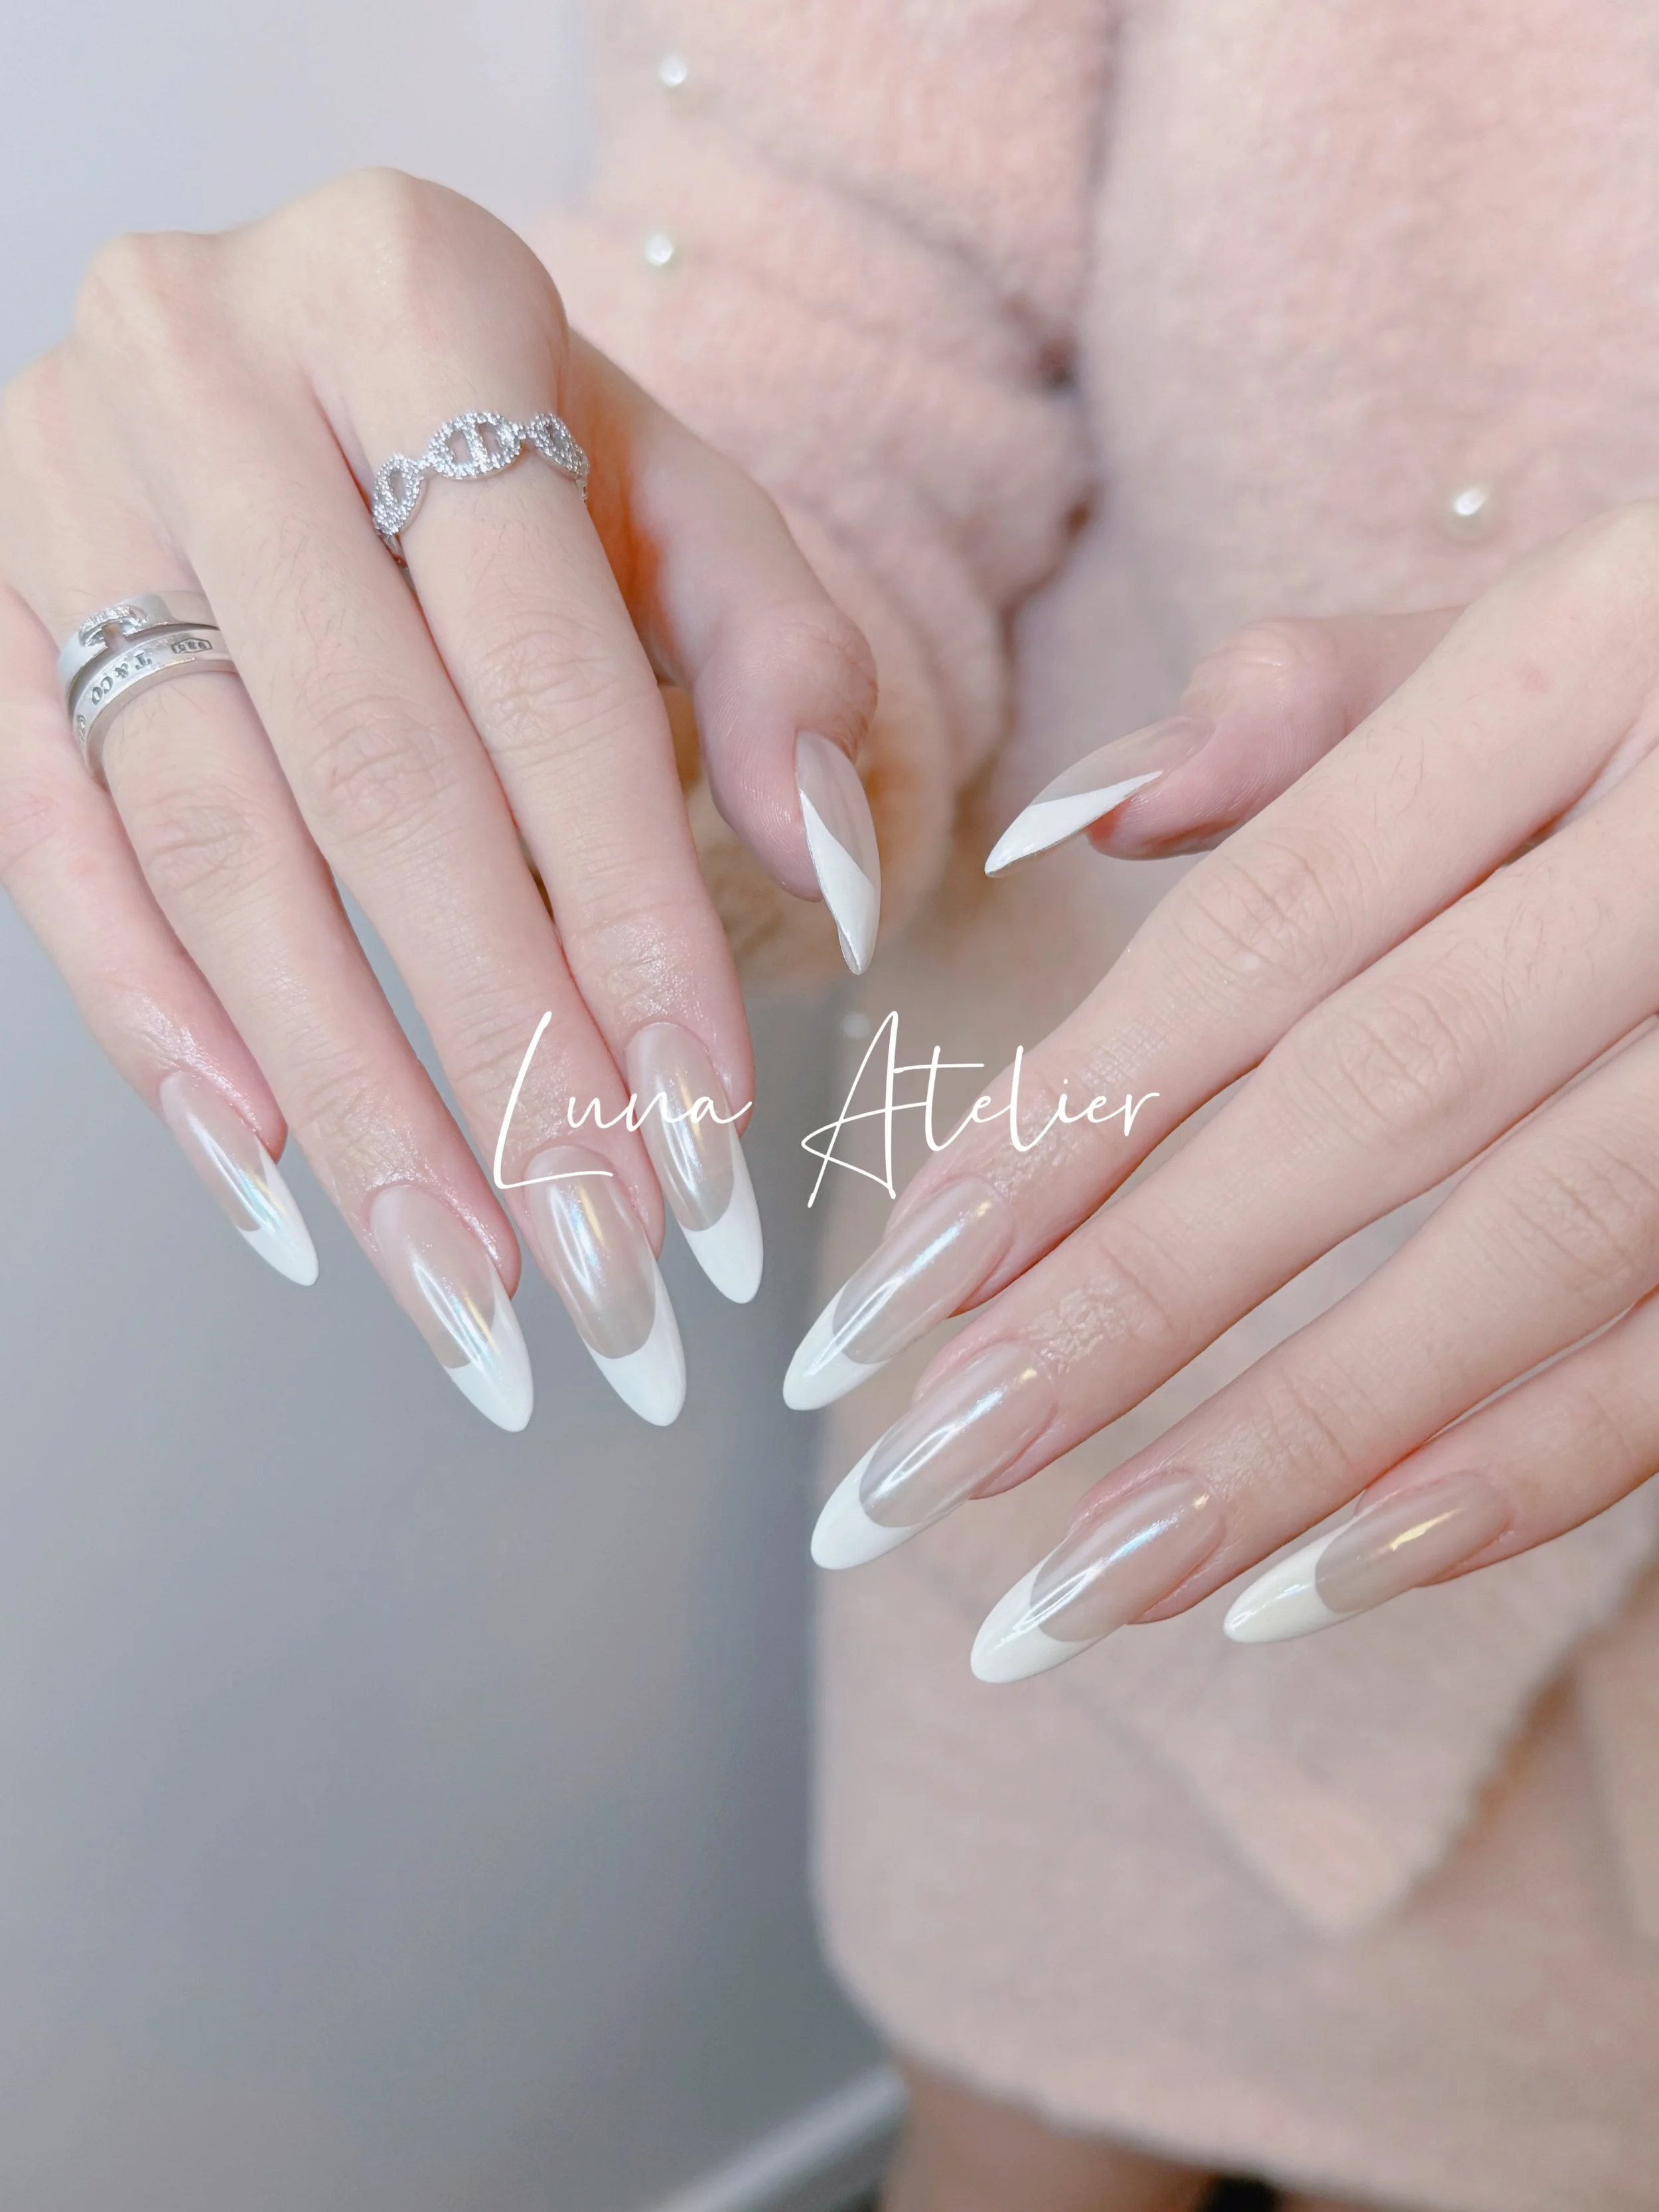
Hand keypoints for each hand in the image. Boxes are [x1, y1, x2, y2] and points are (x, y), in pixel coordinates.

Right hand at [0, 171, 880, 1428]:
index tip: (702, 1122)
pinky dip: (160, 1031)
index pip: (547, 675)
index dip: (633, 914)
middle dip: (502, 1052)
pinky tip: (272, 1180)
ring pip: (213, 852)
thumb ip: (778, 655)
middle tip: (602, 1254)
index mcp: (411, 297)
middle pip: (377, 783)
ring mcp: (53, 488)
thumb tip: (826, 870)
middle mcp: (202, 367)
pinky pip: (49, 854)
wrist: (293, 347)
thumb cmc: (508, 442)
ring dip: (349, 1095)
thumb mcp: (672, 495)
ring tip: (465, 1281)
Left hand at [793, 504, 1658, 1674]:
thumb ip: (1314, 699)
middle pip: (1372, 1102)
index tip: (898, 1282)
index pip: (1264, 927)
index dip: (1075, 1110)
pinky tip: (1326, 1579)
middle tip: (920, 1471)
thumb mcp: (1543, 624)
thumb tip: (1079, 820)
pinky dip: (1522, 1471)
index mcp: (1586, 661)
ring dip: (1292, 1443)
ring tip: (1078, 1583)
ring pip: (1532, 1248)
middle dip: (1133, 1308)